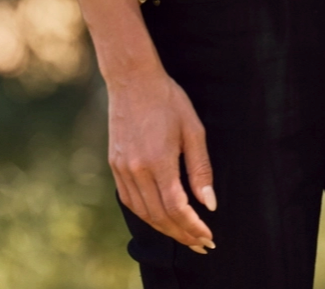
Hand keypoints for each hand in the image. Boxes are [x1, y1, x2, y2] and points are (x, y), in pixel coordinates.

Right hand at [108, 67, 216, 252]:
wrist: (132, 79)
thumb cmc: (168, 99)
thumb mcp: (193, 129)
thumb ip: (200, 169)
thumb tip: (209, 204)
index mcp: (158, 160)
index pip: (176, 208)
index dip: (193, 227)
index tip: (208, 236)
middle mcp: (137, 169)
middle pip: (159, 216)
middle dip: (182, 235)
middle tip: (201, 244)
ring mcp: (122, 168)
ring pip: (143, 213)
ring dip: (165, 229)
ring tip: (184, 235)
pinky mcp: (115, 165)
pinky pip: (129, 200)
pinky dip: (146, 215)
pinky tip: (160, 217)